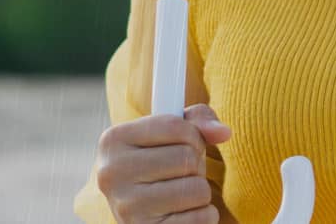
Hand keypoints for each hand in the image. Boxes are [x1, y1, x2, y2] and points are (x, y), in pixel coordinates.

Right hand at [95, 102, 232, 222]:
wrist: (142, 214)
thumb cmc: (160, 166)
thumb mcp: (172, 135)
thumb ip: (198, 121)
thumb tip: (223, 132)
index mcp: (113, 141)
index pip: (174, 126)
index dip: (192, 135)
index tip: (185, 144)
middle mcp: (112, 174)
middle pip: (186, 157)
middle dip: (196, 164)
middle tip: (182, 173)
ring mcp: (126, 208)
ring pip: (197, 189)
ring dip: (200, 191)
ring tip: (182, 193)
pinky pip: (200, 218)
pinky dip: (203, 215)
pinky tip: (183, 214)